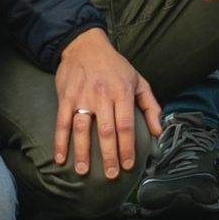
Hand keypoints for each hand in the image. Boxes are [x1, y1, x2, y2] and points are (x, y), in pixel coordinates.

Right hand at [50, 28, 162, 181]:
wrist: (85, 44)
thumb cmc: (115, 65)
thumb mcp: (138, 80)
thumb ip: (150, 106)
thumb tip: (158, 131)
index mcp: (122, 92)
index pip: (125, 125)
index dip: (127, 147)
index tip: (128, 165)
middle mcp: (102, 95)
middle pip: (106, 130)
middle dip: (109, 155)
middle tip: (111, 175)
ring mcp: (82, 96)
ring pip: (82, 128)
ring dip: (82, 152)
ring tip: (84, 171)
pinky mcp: (66, 97)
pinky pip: (62, 122)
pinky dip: (60, 141)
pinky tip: (60, 158)